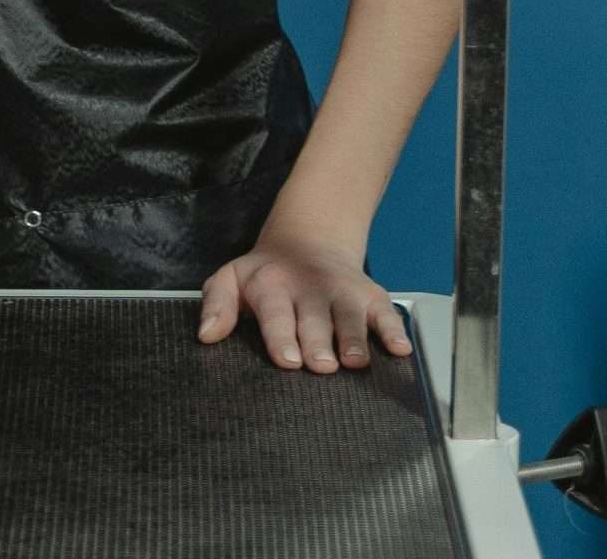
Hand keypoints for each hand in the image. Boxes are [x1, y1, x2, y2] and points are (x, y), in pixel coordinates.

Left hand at [198, 230, 410, 372]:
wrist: (308, 241)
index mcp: (271, 286)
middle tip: (322, 365)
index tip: (289, 360)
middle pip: (315, 319)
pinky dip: (394, 329)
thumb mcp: (230, 279)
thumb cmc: (265, 275)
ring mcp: (342, 291)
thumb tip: (206, 335)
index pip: (276, 314)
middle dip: (319, 343)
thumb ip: (217, 305)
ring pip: (350, 317)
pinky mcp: (371, 296)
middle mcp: (309, 288)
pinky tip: (399, 349)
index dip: (282, 337)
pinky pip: (386, 312)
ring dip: (354, 339)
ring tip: (356, 362)